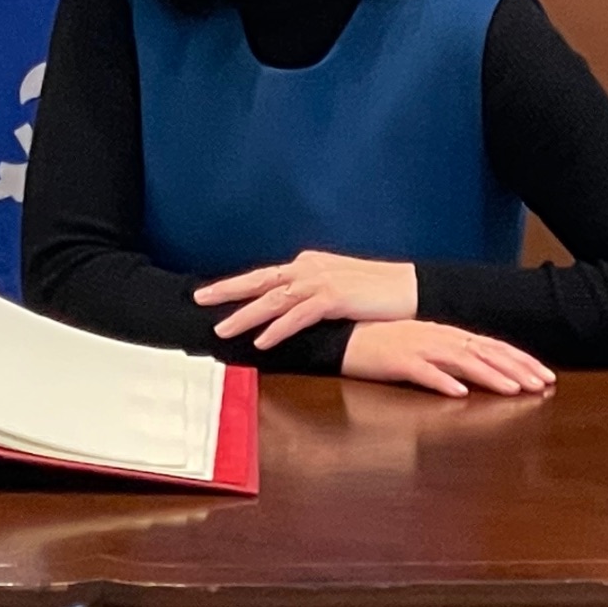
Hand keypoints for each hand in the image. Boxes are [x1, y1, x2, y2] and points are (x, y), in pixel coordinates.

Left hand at [196, 251, 417, 348]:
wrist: (409, 289)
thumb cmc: (375, 291)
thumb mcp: (337, 287)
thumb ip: (311, 292)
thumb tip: (290, 304)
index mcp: (307, 264)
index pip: (265, 276)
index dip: (237, 285)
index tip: (211, 293)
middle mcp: (308, 268)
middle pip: (259, 280)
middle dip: (226, 290)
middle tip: (198, 298)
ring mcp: (320, 281)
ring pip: (273, 300)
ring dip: (245, 316)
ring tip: (222, 330)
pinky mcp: (333, 298)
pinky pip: (298, 317)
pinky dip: (277, 330)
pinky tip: (261, 342)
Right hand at [341, 319, 554, 396]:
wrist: (340, 337)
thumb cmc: (380, 344)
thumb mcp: (420, 347)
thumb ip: (447, 357)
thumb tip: (477, 372)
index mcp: (445, 335)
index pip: (490, 346)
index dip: (520, 360)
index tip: (545, 375)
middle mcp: (437, 338)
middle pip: (484, 352)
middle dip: (517, 368)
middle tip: (544, 384)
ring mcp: (417, 348)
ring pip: (461, 362)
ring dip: (490, 376)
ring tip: (514, 390)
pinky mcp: (396, 361)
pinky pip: (423, 372)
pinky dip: (442, 382)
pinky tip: (460, 394)